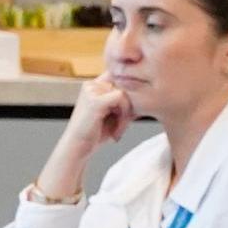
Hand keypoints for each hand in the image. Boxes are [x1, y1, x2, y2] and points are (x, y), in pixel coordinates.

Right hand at [35, 72, 136, 197]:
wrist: (77, 148)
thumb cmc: (95, 133)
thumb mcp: (113, 114)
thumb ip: (125, 101)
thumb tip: (149, 92)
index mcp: (93, 85)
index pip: (121, 79)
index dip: (129, 95)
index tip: (131, 114)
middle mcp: (91, 84)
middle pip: (125, 85)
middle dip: (129, 106)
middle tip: (124, 126)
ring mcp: (91, 90)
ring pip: (125, 92)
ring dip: (127, 113)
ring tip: (120, 129)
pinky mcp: (94, 100)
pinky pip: (121, 98)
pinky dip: (124, 116)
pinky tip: (117, 131)